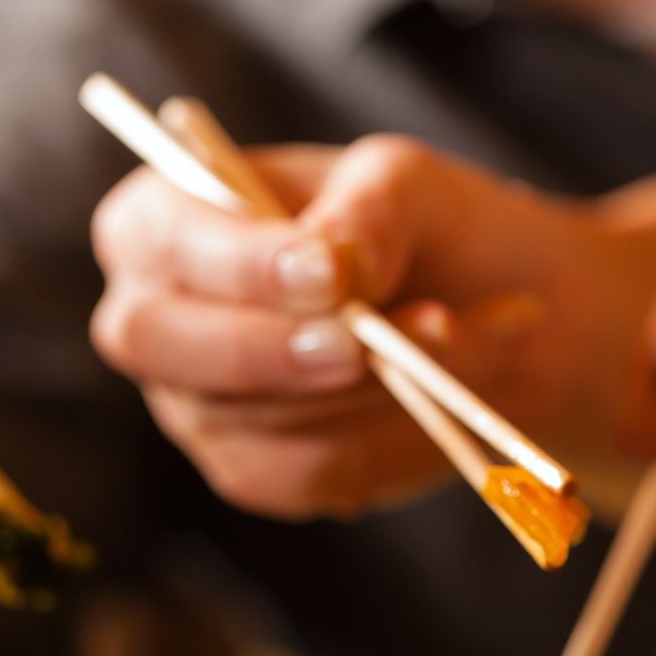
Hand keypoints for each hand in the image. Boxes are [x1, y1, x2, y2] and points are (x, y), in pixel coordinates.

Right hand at [91, 137, 655, 518]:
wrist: (497, 312)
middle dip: (269, 347)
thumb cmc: (427, 229)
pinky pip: (307, 471)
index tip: (329, 274)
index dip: (240, 263)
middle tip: (361, 344)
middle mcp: (158, 319)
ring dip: (367, 385)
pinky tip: (444, 390)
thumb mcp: (409, 183)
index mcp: (165, 221)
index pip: (164, 241)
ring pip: (255, 415)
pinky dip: (387, 433)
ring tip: (456, 333)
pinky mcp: (259, 471)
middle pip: (162, 343)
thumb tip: (337, 263)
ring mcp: (200, 406)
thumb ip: (368, 207)